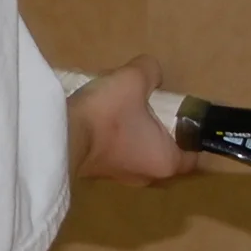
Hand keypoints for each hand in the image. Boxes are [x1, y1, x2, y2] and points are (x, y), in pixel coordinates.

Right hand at [69, 55, 198, 185]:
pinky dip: (114, 139)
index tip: (180, 113)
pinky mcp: (97, 173)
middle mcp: (146, 176)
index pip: (191, 154)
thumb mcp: (133, 79)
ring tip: (121, 108)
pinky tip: (102, 118)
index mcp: (166, 161)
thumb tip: (151, 72)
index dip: (189, 132)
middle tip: (149, 105)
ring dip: (134, 134)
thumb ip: (151, 72)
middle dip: (158, 130)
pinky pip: (115, 154)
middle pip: (163, 152)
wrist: (58, 137)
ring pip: (137, 153)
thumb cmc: (106, 115)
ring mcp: (119, 178)